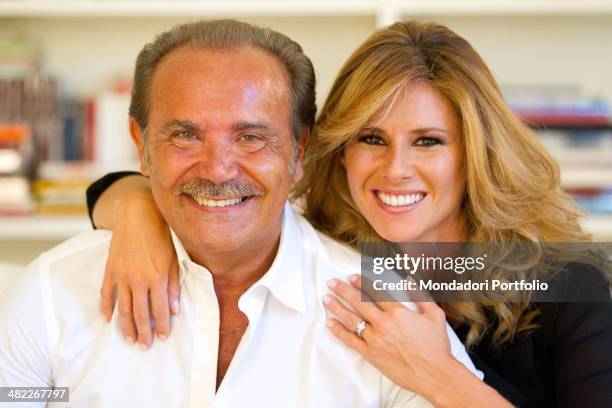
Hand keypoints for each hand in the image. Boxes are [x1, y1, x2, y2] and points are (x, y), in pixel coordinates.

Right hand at [99, 193, 179, 349]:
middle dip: (143, 332)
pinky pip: (106, 293)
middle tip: (145, 346)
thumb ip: (173, 285)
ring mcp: (121, 275)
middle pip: (139, 313)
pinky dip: (106, 307)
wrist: (137, 214)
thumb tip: (174, 309)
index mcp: (157, 277)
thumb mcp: (174, 259)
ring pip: (122, 308)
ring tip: (130, 339)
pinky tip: (108, 319)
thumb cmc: (161, 235)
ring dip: (126, 326)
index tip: (162, 337)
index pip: (160, 309)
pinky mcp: (110, 269)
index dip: (161, 326)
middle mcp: (138, 279)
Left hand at [323, 275, 510, 406]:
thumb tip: (409, 280)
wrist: (435, 374)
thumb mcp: (435, 315)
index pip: (375, 292)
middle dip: (343, 290)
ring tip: (326, 299)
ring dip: (337, 307)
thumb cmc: (437, 346)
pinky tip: (330, 323)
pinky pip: (350, 340)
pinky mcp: (371, 354)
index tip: (351, 276)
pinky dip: (339, 331)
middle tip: (332, 282)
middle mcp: (384, 323)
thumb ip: (421, 296)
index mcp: (398, 312)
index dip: (361, 282)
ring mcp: (375, 339)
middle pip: (359, 302)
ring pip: (351, 319)